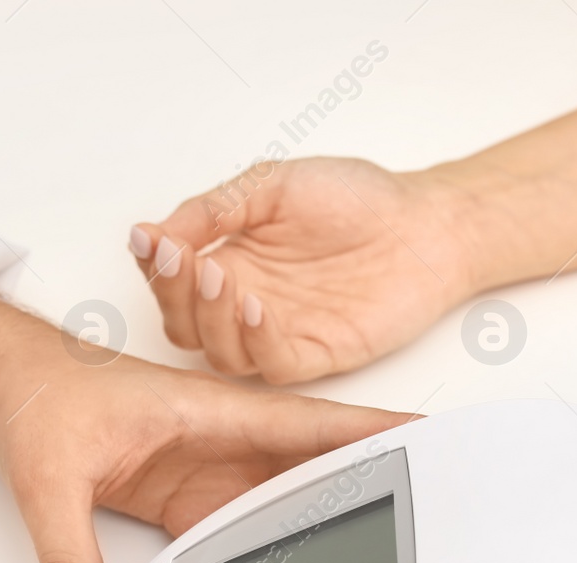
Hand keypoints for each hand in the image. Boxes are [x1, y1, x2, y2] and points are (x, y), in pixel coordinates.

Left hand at [0, 281, 408, 562]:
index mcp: (212, 413)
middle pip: (316, 471)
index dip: (379, 433)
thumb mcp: (47, 482)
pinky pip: (247, 528)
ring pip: (288, 503)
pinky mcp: (190, 498)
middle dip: (377, 491)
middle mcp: (223, 441)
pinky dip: (280, 552)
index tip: (435, 445)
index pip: (314, 424)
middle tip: (436, 524)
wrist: (8, 384)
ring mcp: (211, 472)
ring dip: (333, 528)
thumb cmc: (38, 395)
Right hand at [130, 158, 480, 383]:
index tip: (151, 239)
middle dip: (173, 295)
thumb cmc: (359, 200)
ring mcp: (278, 333)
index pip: (172, 280)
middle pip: (185, 324)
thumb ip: (214, 208)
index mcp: (231, 262)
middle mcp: (247, 303)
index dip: (156, 265)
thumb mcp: (272, 184)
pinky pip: (271, 363)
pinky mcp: (314, 355)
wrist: (426, 223)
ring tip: (217, 278)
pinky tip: (254, 306)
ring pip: (219, 353)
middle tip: (181, 261)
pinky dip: (255, 339)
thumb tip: (155, 231)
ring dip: (210, 319)